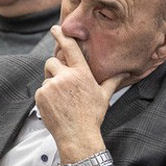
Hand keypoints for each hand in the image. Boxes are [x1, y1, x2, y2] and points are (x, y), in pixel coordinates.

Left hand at [35, 25, 125, 162]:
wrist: (78, 136)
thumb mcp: (104, 96)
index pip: (70, 48)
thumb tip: (125, 73)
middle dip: (53, 69)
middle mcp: (66, 76)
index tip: (55, 29)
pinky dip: (45, 97)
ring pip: (46, 78)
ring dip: (51, 85)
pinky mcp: (41, 96)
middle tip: (60, 82)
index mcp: (81, 73)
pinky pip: (40, 90)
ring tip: (62, 100)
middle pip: (51, 61)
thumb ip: (112, 81)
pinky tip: (55, 107)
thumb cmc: (92, 116)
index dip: (61, 35)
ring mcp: (52, 86)